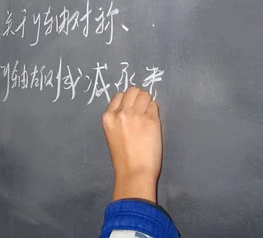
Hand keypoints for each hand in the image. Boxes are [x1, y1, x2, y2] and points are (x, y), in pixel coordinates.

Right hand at [102, 86, 162, 202]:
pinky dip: (154, 111)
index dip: (128, 100)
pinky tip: (153, 123)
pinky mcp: (151, 120)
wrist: (134, 172)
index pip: (119, 95)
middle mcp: (121, 112)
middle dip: (138, 96)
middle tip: (142, 108)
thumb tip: (131, 107)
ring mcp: (136, 115)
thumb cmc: (123, 157)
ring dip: (147, 101)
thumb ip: (117, 118)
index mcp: (108, 117)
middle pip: (132, 90)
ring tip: (148, 114)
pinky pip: (154, 106)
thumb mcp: (111, 133)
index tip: (132, 108)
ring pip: (144, 94)